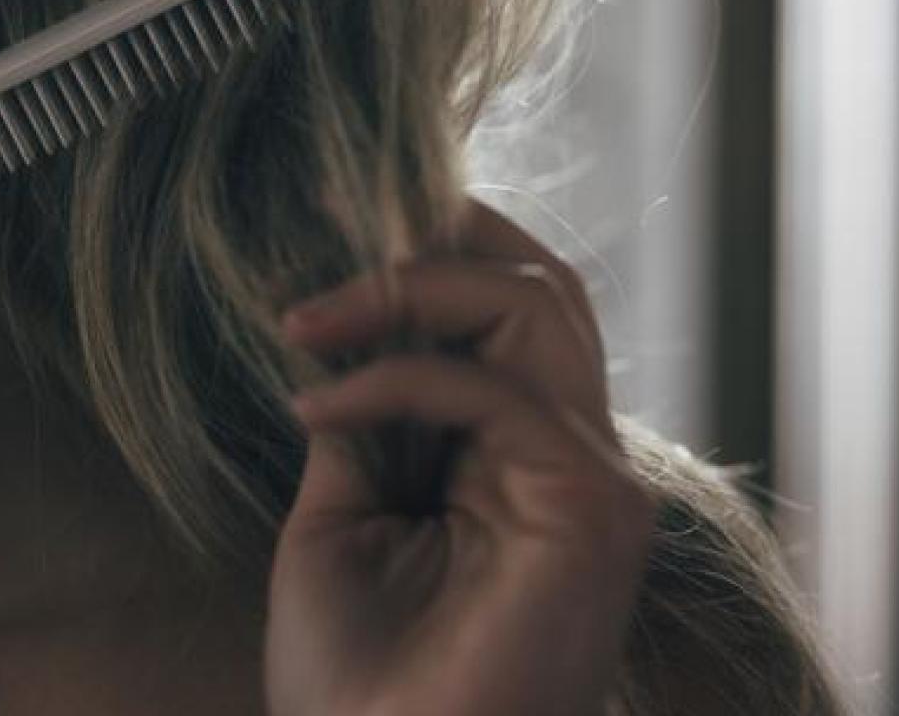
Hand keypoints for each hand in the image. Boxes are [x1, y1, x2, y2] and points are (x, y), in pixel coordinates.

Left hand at [264, 198, 655, 715]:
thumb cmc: (354, 680)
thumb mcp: (338, 519)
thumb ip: (362, 425)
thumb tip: (336, 336)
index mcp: (521, 460)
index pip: (507, 313)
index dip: (427, 254)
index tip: (324, 232)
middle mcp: (573, 458)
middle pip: (537, 284)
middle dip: (429, 237)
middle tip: (324, 228)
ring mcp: (591, 480)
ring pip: (534, 303)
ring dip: (408, 286)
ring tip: (306, 319)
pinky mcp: (588, 506)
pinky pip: (492, 387)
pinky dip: (393, 375)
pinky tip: (318, 406)